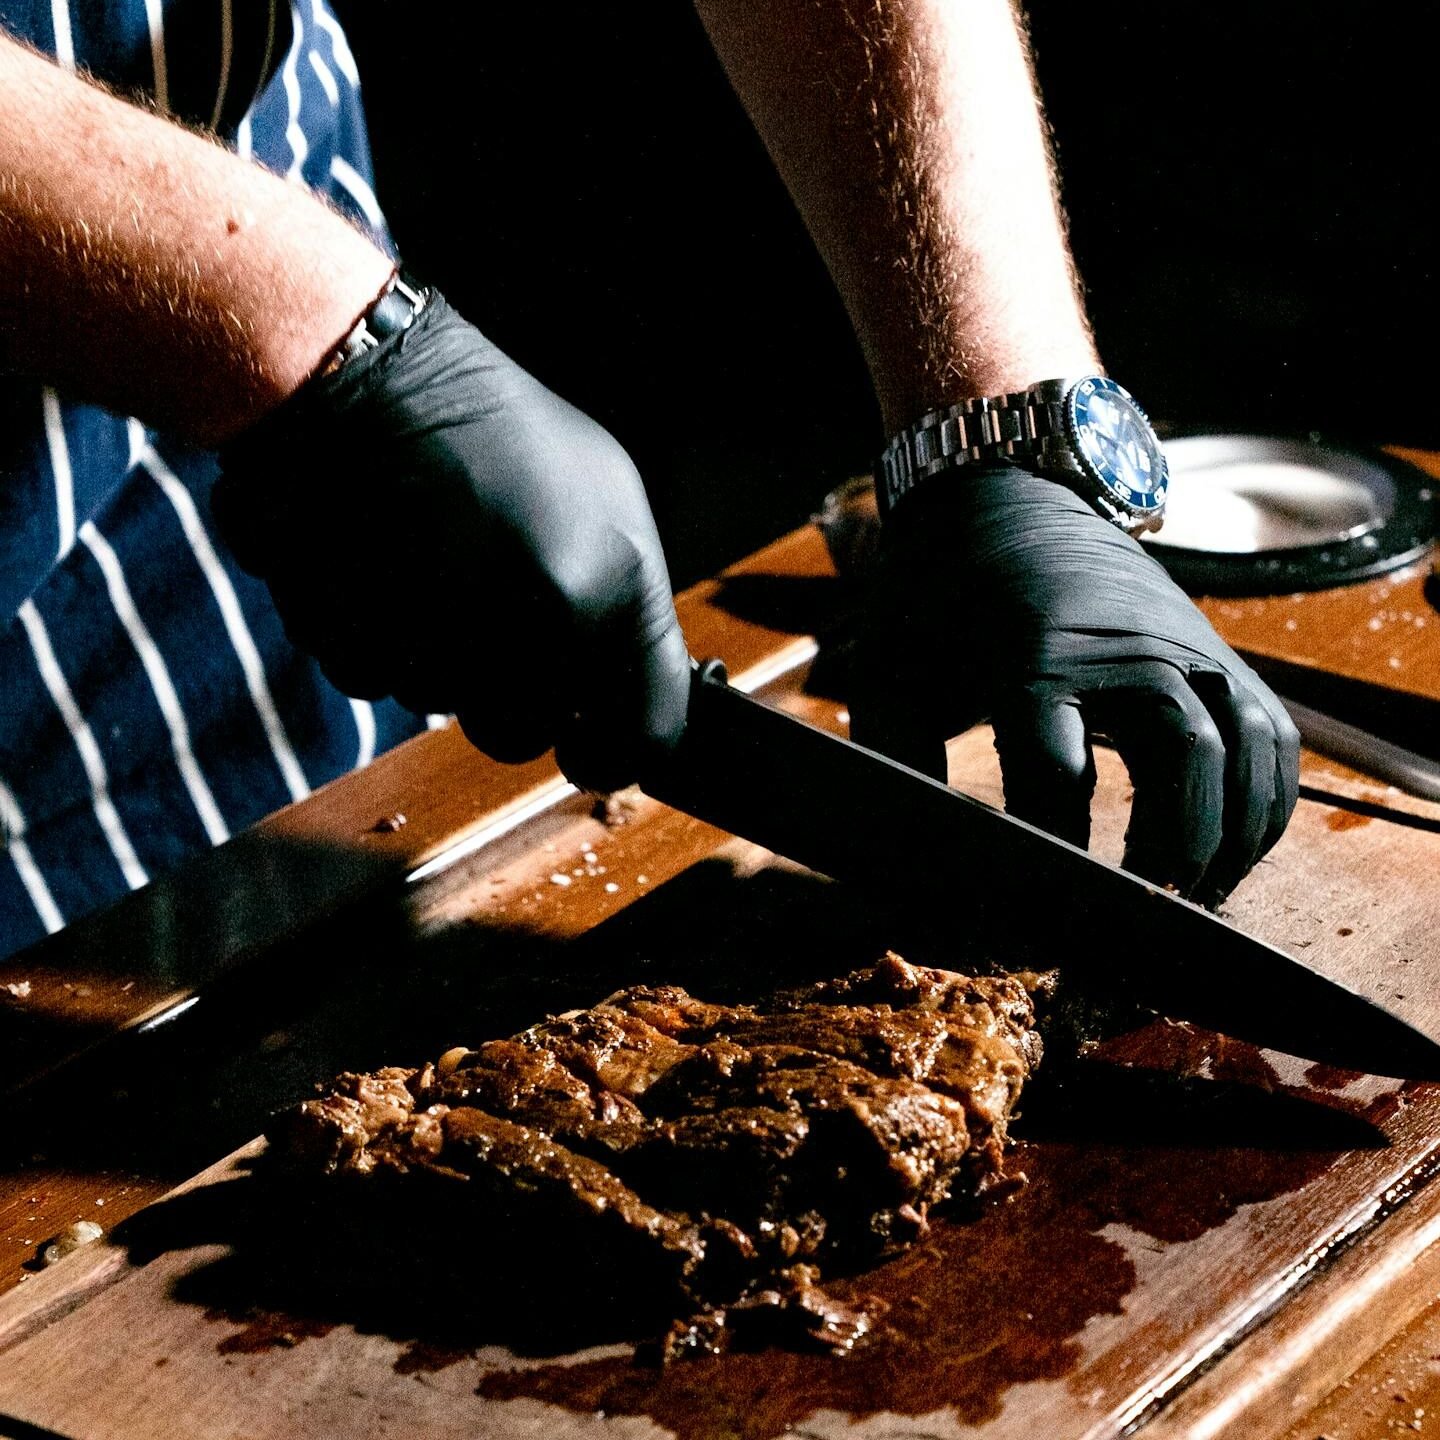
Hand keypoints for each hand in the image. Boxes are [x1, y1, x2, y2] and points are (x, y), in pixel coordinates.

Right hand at [212, 291, 689, 791]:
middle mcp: (537, 622)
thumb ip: (619, 607)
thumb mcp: (603, 499)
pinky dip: (370, 637)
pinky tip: (374, 566)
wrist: (359, 372)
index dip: (618, 754)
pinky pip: (372, 679)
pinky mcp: (357, 636)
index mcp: (612, 586)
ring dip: (432, 656)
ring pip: (444, 705)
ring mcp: (444, 635)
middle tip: (481, 618)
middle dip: (504, 695)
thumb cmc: (491, 428)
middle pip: (526, 733)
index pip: (649, 727)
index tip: (591, 756)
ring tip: (427, 563)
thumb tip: (616, 693)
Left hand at [848, 464, 1300, 906]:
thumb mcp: (891, 671)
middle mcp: (1128, 647)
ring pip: (1245, 751)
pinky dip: (1265, 808)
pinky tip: (1224, 859)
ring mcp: (1187, 646)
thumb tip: (904, 865)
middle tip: (1135, 920)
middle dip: (1168, 852)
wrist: (1008, 505)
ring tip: (1185, 906)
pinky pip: (1275, 741)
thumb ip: (896, 763)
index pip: (1056, 772)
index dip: (1048, 858)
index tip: (1030, 924)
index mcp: (1032, 653)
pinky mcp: (1221, 656)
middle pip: (1183, 757)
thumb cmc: (942, 603)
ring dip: (1227, 841)